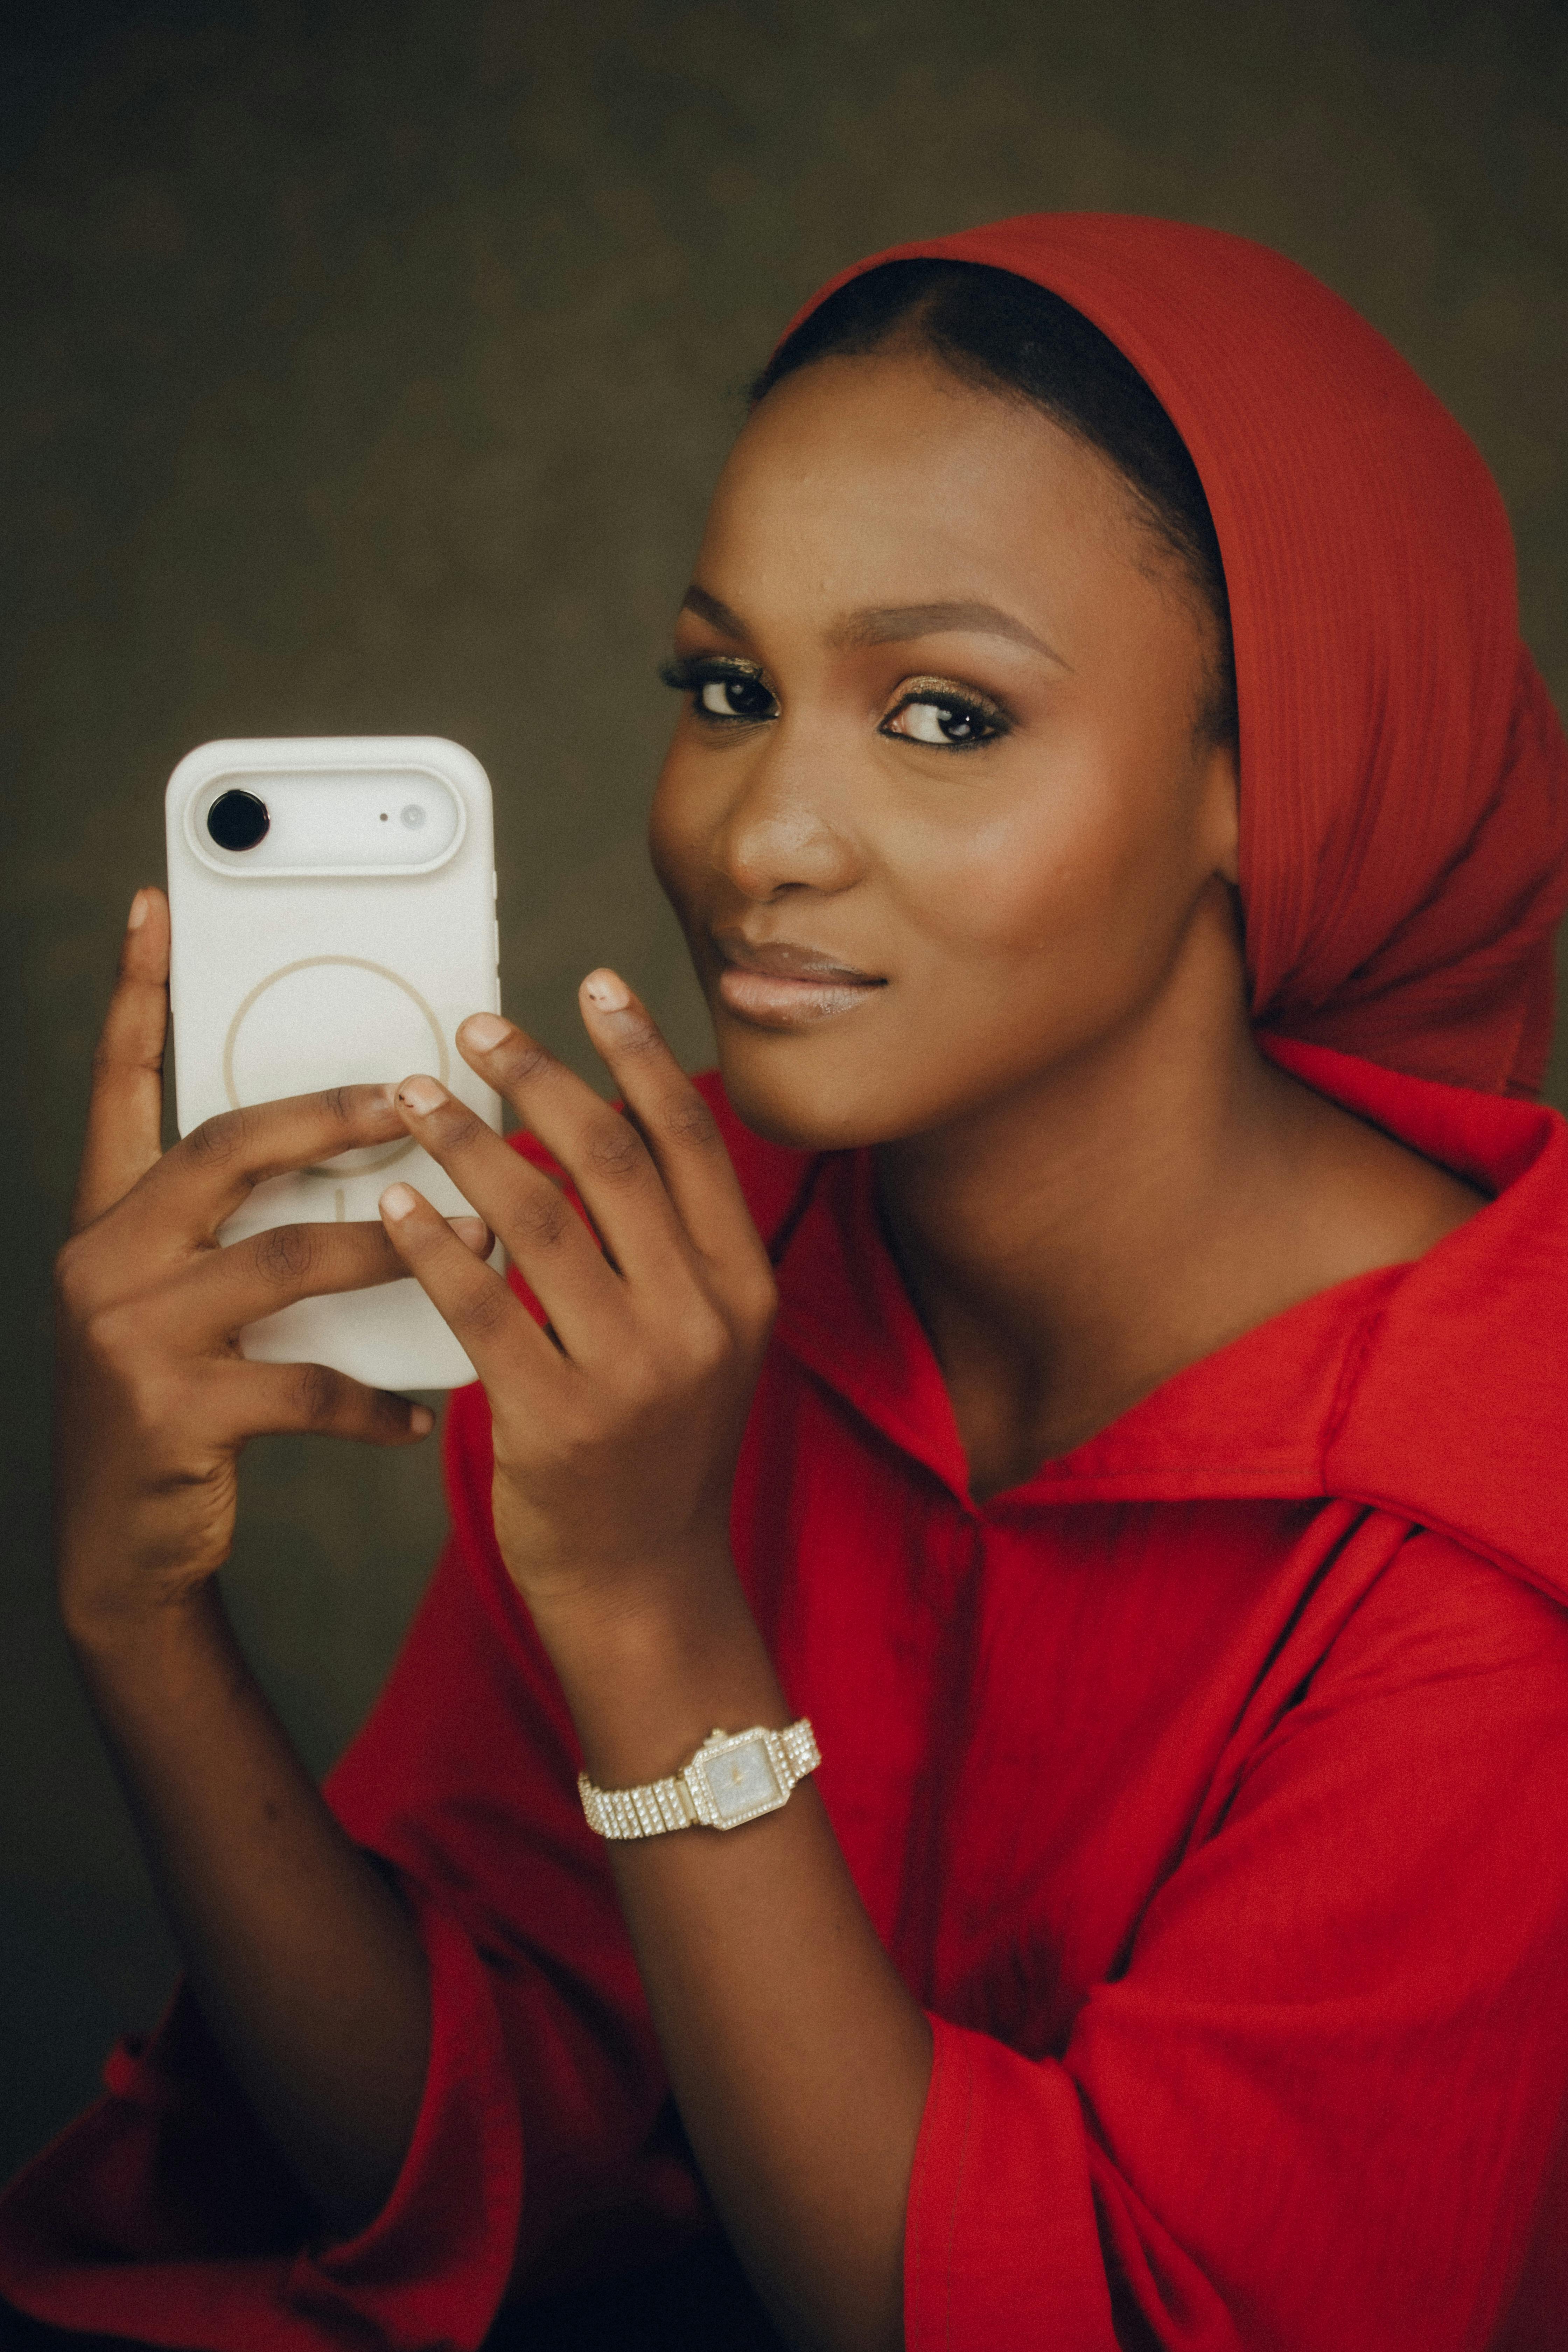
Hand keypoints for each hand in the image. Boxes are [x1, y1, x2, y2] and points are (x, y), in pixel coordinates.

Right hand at [54, 889, 487, 1639]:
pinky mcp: (174, 1409)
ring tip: (475, 1245)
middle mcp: (107, 1259)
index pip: (119, 1086)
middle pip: (225, 1148)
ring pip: (285, 1260)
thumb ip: (233, 1233)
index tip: (153, 911)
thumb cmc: (177, 1407)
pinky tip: (425, 1408)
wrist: (124, 1545)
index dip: (134, 998)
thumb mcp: (185, 1304)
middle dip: (327, 1116)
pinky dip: (377, 1396)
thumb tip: (355, 1162)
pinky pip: (306, 1384)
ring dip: (392, 1251)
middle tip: (413, 1096)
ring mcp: (132, 1334)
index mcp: (111, 1220)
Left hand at [377, 972, 777, 1627]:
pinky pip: (481, 1306)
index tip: (593, 982)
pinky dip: (433, 1243)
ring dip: (467, 1141)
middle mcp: (699, 1318)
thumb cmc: (661, 1445)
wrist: (645, 1581)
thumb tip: (613, 1119)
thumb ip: (674, 1242)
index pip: (690, 1139)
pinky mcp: (556, 1421)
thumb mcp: (706, 1338)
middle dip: (537, 1074)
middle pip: (609, 1159)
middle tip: (475, 1024)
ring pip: (536, 1219)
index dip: (639, 1051)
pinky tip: (395, 1200)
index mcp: (743, 1286)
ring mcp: (632, 1373)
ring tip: (413, 1094)